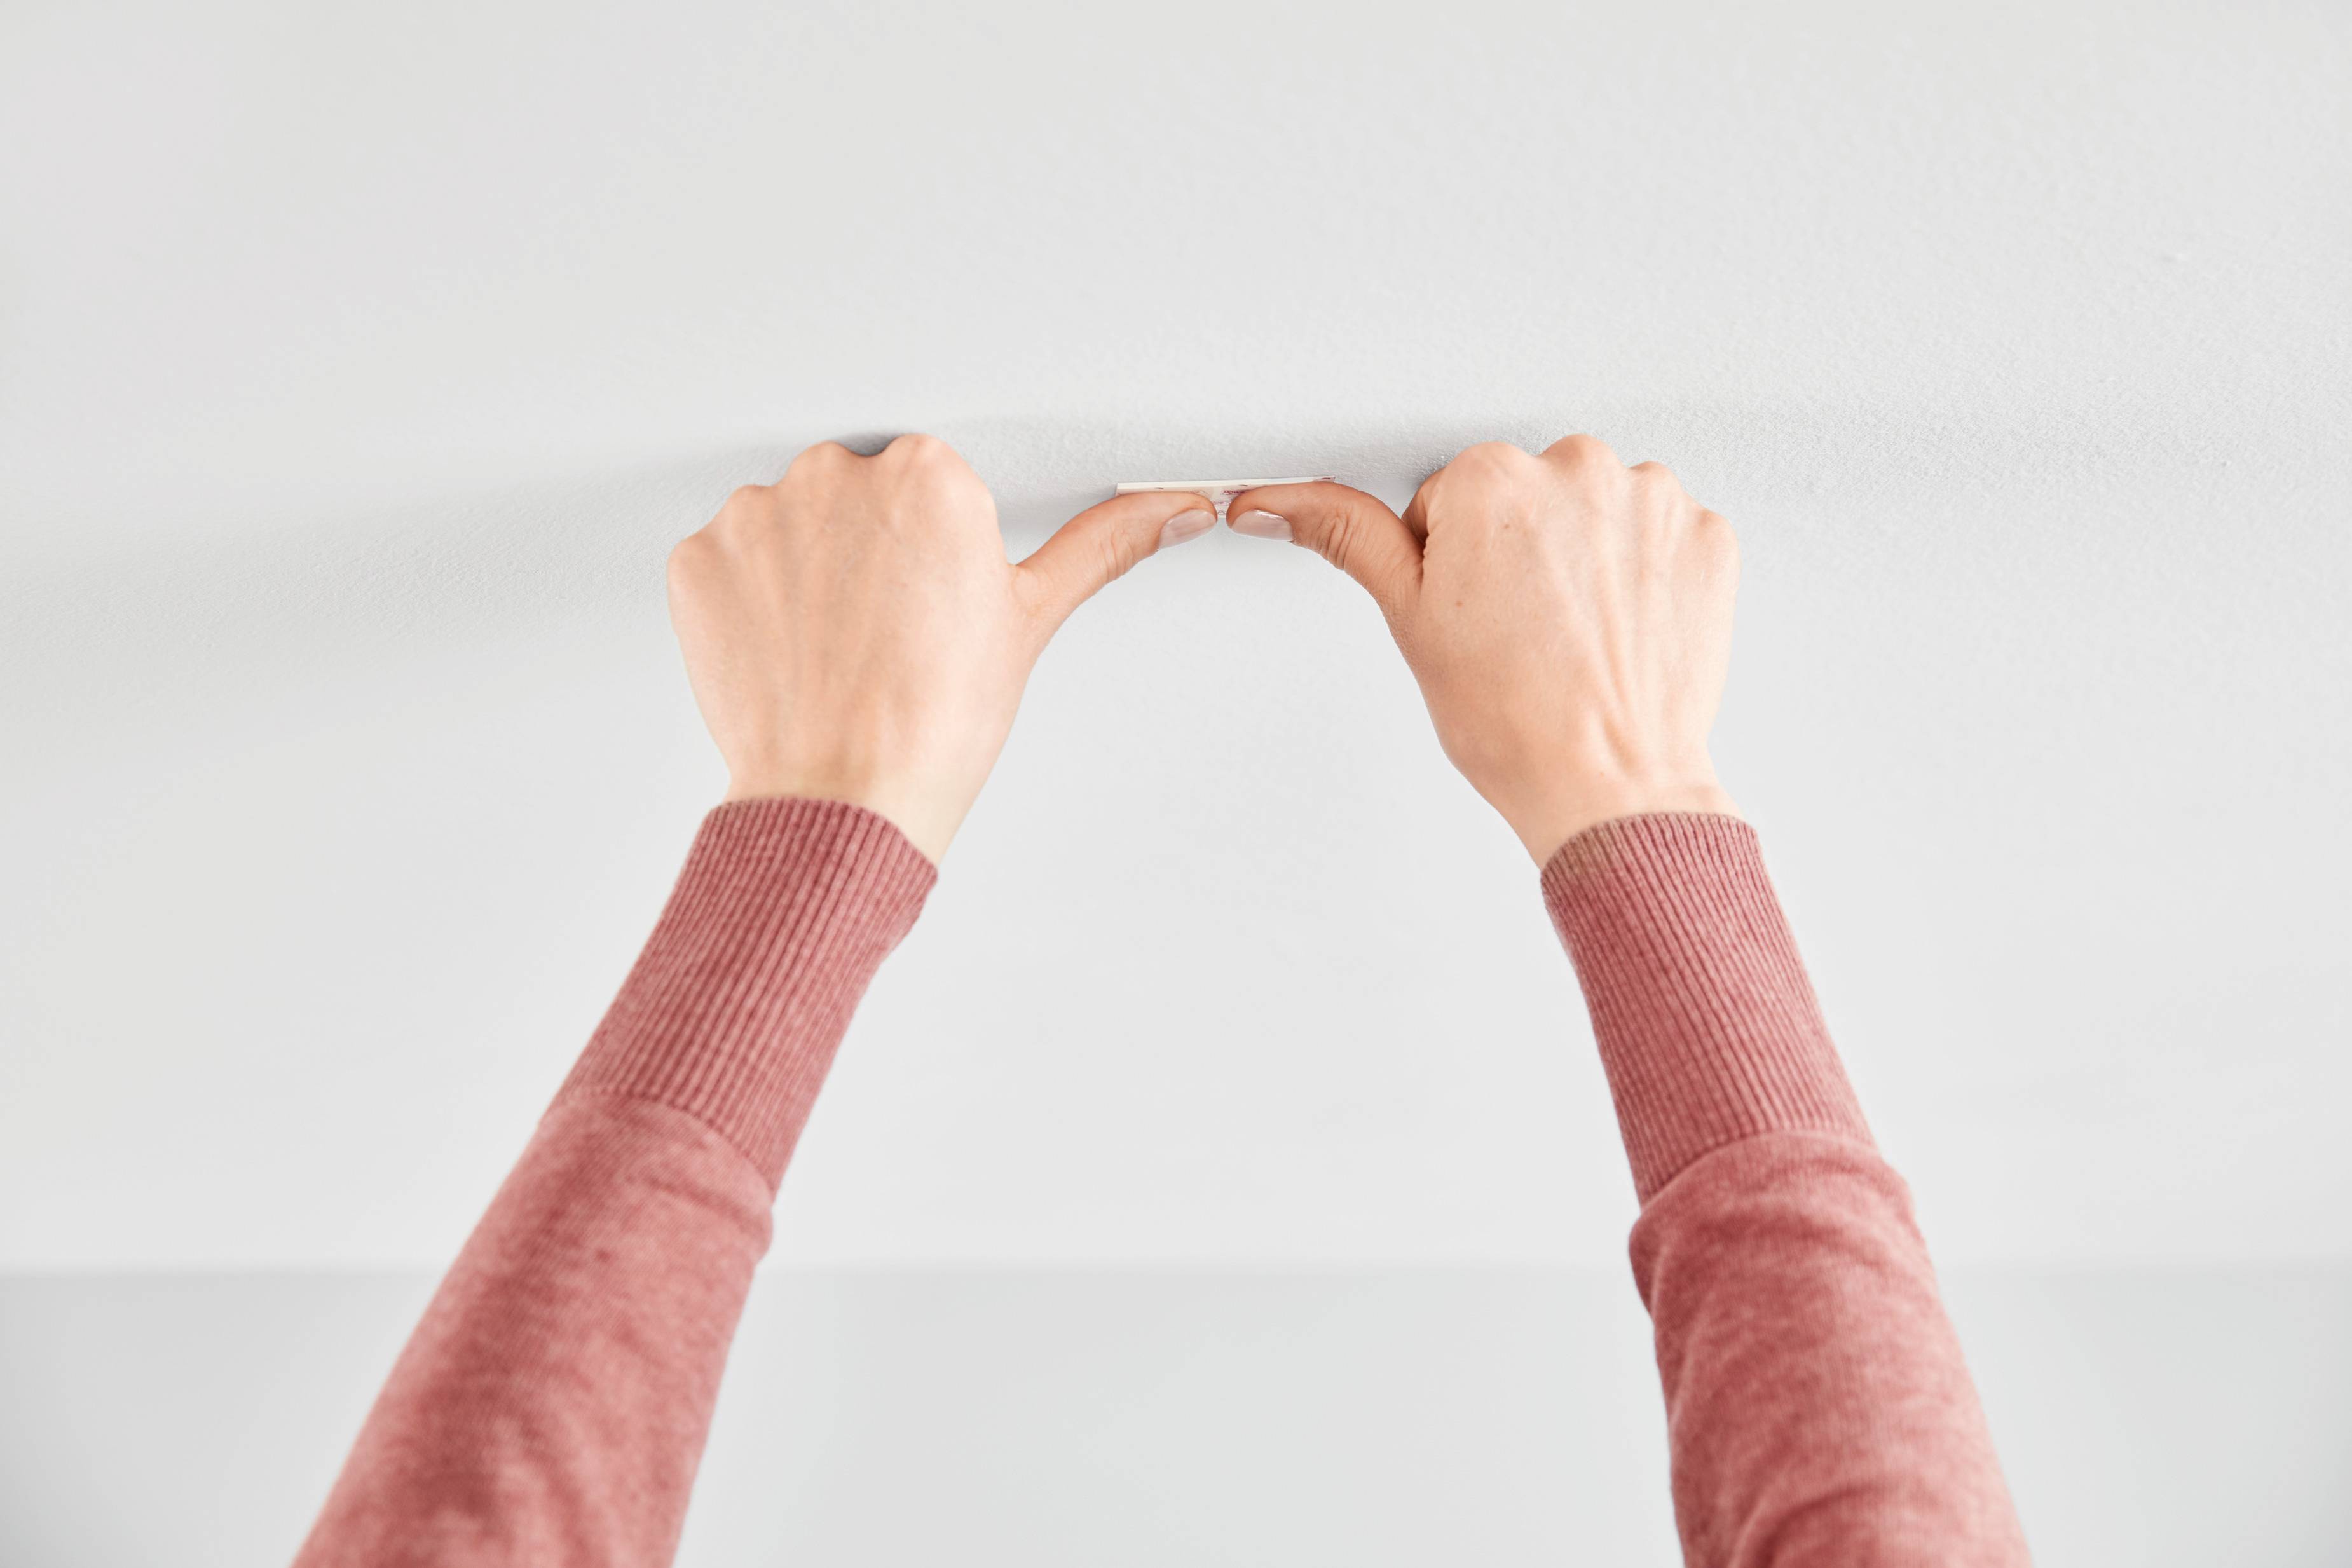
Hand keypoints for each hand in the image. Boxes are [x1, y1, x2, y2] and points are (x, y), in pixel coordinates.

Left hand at [668, 435, 1214, 862]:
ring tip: (836, 647)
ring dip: (804, 571)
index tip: (933, 593)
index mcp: (928, 474)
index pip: (929, 479)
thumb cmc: (936, 721)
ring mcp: (757, 517)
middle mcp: (837, 475)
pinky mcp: (698, 562)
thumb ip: (1101, 546)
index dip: (931, 545)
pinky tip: (787, 651)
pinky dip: (747, 602)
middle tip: (888, 629)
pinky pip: (726, 562)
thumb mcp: (1030, 620)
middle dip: (867, 548)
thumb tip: (1173, 510)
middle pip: (856, 493)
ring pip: (788, 525)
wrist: (844, 800)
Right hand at [1226, 437, 1739, 864]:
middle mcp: (1576, 468)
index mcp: (1491, 479)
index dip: (1455, 561)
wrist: (1609, 784)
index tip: (1473, 609)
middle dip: (1522, 548)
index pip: (1454, 496)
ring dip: (1587, 556)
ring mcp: (1651, 500)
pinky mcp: (1706, 535)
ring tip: (1575, 634)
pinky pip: (1662, 535)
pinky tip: (1622, 628)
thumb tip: (1277, 502)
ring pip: (1598, 510)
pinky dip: (1645, 575)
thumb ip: (1349, 537)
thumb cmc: (1512, 719)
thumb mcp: (1410, 619)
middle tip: (1521, 628)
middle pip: (1530, 493)